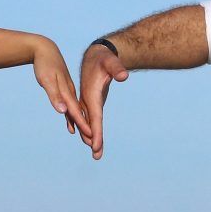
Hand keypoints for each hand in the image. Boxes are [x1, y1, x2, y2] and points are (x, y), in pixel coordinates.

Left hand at [33, 38, 86, 138]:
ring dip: (81, 126)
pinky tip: (70, 125)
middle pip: (80, 115)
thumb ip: (55, 96)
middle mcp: (71, 93)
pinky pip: (70, 106)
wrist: (45, 49)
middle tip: (95, 146)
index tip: (92, 138)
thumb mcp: (47, 79)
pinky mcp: (65, 90)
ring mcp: (68, 91)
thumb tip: (63, 111)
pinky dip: (72, 117)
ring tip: (87, 139)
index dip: (84, 125)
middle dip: (87, 130)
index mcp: (68, 91)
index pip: (77, 112)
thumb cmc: (45, 63)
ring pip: (76, 112)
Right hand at [77, 43, 129, 159]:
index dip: (96, 132)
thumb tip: (124, 76)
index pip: (95, 117)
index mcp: (91, 95)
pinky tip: (92, 139)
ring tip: (97, 153)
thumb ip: (117, 68)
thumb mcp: (110, 61)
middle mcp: (86, 101)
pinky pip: (90, 119)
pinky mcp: (90, 102)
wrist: (95, 55)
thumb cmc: (104, 58)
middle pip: (89, 124)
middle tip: (97, 155)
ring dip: (91, 138)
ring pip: (88, 123)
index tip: (97, 146)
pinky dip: (91, 129)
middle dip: (93, 140)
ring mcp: (87, 102)